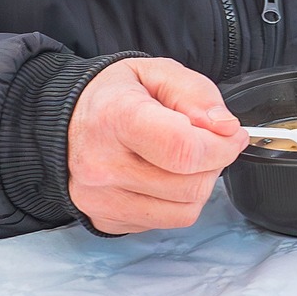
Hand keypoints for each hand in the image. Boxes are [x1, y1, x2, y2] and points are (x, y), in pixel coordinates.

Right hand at [65, 56, 247, 234]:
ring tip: (186, 160)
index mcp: (115, 118)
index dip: (221, 146)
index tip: (232, 136)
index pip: (183, 150)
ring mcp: (99, 199)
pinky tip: (164, 177)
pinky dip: (177, 203)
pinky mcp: (104, 219)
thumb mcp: (158, 72)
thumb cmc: (115, 94)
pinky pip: (164, 223)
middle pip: (189, 185)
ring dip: (199, 186)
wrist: (65, 119)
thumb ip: (197, 94)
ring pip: (184, 211)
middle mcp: (101, 165)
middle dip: (214, 163)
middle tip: (209, 142)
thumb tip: (225, 128)